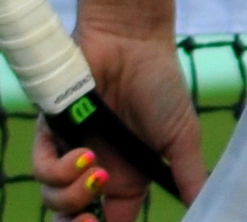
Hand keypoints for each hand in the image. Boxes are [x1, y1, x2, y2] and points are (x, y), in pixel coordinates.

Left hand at [30, 21, 204, 217]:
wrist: (133, 42)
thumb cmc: (161, 84)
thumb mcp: (182, 136)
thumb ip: (189, 175)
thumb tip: (204, 208)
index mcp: (127, 179)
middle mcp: (96, 172)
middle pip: (74, 218)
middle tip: (91, 220)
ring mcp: (70, 155)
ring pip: (55, 201)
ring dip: (74, 195)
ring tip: (98, 172)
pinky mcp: (50, 135)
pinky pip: (42, 169)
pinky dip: (60, 170)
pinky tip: (85, 155)